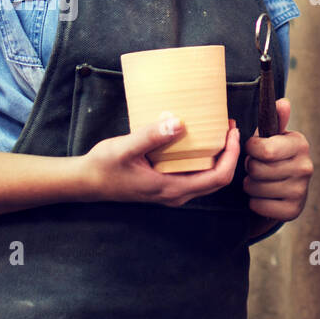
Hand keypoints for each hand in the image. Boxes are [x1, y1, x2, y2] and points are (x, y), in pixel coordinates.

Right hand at [81, 117, 240, 205]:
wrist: (87, 182)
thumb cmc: (104, 166)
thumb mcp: (125, 148)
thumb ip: (151, 136)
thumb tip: (179, 123)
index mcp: (172, 189)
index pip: (217, 177)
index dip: (231, 155)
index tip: (232, 132)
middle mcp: (177, 194)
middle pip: (218, 179)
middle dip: (230, 153)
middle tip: (230, 127)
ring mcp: (173, 192)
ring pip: (209, 178)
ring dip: (219, 155)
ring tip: (219, 130)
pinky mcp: (167, 185)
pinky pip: (196, 174)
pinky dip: (205, 158)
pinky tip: (199, 139)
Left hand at [243, 98, 311, 220]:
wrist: (283, 191)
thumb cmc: (273, 158)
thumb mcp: (273, 137)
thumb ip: (276, 119)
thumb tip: (283, 103)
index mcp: (300, 144)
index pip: (263, 150)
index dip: (250, 149)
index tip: (254, 149)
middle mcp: (305, 167)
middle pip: (256, 169)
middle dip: (249, 169)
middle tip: (257, 167)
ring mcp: (301, 191)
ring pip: (255, 188)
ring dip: (250, 186)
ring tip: (259, 181)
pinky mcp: (293, 210)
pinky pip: (259, 205)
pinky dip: (255, 202)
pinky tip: (264, 197)